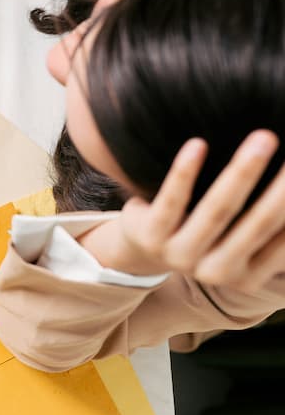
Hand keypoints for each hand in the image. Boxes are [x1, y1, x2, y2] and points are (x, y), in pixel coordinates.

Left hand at [78, 130, 284, 290]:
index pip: (283, 238)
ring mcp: (181, 254)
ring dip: (244, 171)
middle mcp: (217, 272)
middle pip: (257, 223)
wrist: (143, 249)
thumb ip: (271, 224)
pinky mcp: (151, 234)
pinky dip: (185, 171)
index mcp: (247, 277)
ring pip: (217, 210)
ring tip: (264, 137)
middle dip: (282, 188)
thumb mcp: (241, 237)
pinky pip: (172, 199)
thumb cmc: (208, 234)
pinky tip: (198, 143)